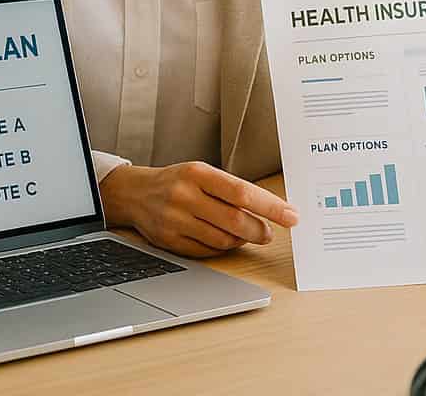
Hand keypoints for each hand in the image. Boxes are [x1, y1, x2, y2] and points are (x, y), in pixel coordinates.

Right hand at [99, 161, 299, 257]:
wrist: (135, 193)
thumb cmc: (178, 181)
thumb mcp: (201, 173)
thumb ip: (230, 190)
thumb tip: (268, 211)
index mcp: (198, 173)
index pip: (242, 192)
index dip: (270, 206)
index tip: (291, 215)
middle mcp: (185, 196)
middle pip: (235, 220)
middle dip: (259, 229)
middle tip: (269, 232)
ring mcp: (175, 220)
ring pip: (222, 239)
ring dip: (242, 240)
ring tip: (246, 234)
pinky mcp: (169, 241)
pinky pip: (206, 251)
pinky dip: (222, 248)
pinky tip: (225, 240)